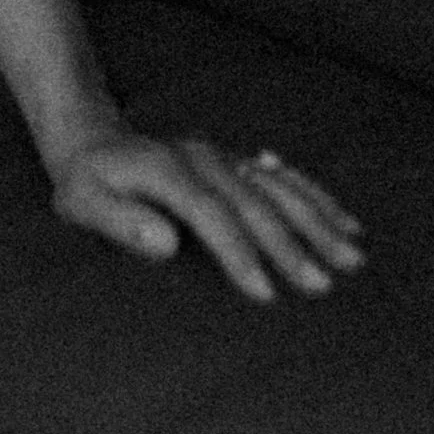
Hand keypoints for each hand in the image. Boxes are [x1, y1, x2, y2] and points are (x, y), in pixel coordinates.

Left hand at [52, 131, 364, 299]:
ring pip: (279, 188)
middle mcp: (202, 158)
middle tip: (321, 286)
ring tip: (352, 257)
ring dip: (317, 222)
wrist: (94, 142)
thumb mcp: (82, 202)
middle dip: (290, 245)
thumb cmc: (86, 185)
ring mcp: (224, 157)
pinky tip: (346, 221)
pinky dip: (317, 199)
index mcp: (166, 170)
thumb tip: (164, 243)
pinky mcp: (237, 162)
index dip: (237, 250)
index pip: (209, 212)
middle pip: (254, 201)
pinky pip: (285, 178)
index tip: (264, 291)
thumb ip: (119, 222)